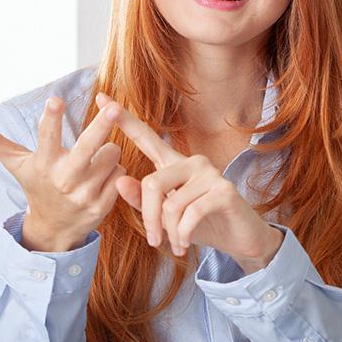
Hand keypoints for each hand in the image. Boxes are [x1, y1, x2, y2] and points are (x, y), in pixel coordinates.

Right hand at [0, 97, 125, 251]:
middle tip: (113, 106)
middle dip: (101, 126)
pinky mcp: (103, 205)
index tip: (55, 100)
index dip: (51, 119)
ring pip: (112, 154)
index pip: (46, 138)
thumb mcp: (17, 164)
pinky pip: (122, 171)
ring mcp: (85, 194)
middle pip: (87, 148)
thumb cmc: (37, 185)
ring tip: (93, 160)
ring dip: (108, 151)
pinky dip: (116, 169)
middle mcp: (64, 180)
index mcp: (44, 164)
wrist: (54, 229)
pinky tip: (104, 177)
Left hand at [100, 92, 284, 270]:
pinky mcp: (223, 190)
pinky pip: (190, 213)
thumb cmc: (203, 225)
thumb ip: (143, 201)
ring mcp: (210, 173)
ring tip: (178, 245)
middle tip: (153, 241)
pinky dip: (184, 234)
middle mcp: (192, 162)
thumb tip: (120, 181)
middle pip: (152, 184)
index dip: (124, 120)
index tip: (100, 96)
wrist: (241, 239)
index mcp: (175, 164)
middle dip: (149, 219)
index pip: (146, 137)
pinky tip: (187, 243)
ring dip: (170, 232)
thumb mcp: (167, 217)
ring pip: (171, 204)